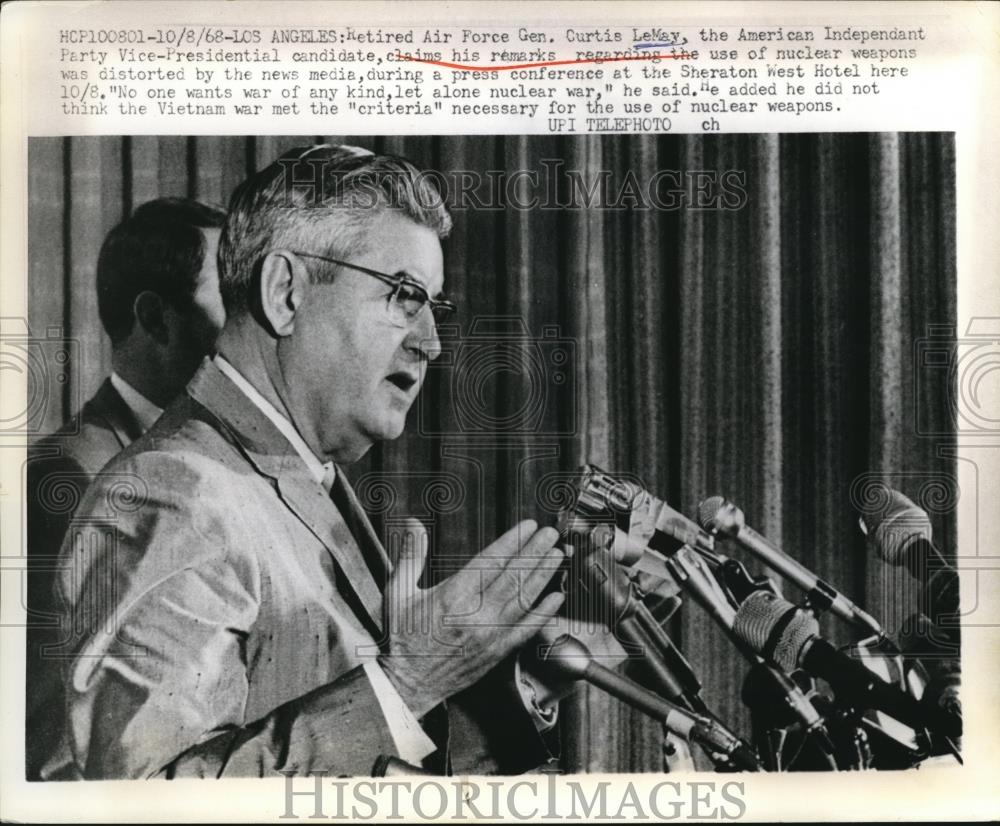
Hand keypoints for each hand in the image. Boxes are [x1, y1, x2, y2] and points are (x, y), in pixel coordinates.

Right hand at [378, 518, 564, 717]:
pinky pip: (526, 630)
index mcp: (452, 596)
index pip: (490, 561)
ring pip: (523, 599)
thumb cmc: (404, 638)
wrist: (408, 684)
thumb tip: (414, 525)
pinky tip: (557, 598)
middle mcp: (474, 615)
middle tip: (550, 534)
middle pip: (512, 577)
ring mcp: (489, 635)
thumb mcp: (399, 592)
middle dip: (534, 552)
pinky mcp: (497, 652)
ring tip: (557, 556)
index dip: (512, 541)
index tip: (527, 527)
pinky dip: (544, 613)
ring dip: (543, 576)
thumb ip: (411, 555)